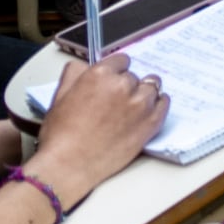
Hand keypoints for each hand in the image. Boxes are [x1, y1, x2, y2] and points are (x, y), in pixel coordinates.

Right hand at [28, 54, 164, 207]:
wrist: (70, 164)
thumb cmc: (62, 135)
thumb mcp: (60, 96)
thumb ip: (74, 74)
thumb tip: (83, 66)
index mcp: (100, 75)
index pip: (121, 60)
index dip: (116, 70)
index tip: (115, 77)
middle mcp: (123, 85)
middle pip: (134, 76)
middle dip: (125, 85)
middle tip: (115, 101)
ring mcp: (141, 104)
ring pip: (151, 87)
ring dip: (143, 94)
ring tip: (130, 108)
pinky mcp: (152, 122)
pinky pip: (164, 103)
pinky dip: (157, 104)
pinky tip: (146, 111)